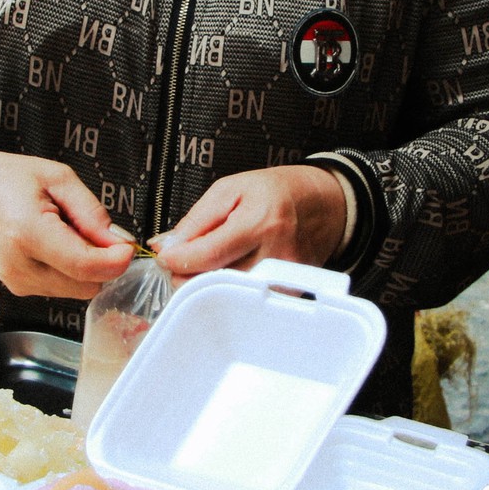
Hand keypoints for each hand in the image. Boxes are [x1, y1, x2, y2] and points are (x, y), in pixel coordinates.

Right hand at [0, 151, 135, 300]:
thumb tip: (117, 241)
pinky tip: (55, 244)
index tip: (128, 245)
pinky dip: (69, 269)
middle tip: (91, 229)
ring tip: (65, 232)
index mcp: (27, 233)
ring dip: (85, 266)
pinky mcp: (19, 287)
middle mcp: (20, 266)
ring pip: (78, 289)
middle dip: (101, 261)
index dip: (116, 260)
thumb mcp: (56, 177)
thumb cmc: (4, 179)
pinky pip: (63, 286)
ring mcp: (17, 282)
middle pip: (87, 284)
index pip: (85, 266)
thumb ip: (91, 211)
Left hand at [153, 167, 347, 277]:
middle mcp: (276, 254)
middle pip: (216, 282)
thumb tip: (167, 247)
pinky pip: (248, 300)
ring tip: (207, 265)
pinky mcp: (291, 293)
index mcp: (260, 221)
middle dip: (189, 274)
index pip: (207, 255)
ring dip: (208, 284)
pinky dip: (230, 290)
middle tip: (183, 261)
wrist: (322, 204)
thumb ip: (195, 221)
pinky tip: (229, 273)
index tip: (165, 257)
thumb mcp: (229, 189)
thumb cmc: (276, 192)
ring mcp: (286, 278)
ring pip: (230, 296)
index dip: (178, 260)